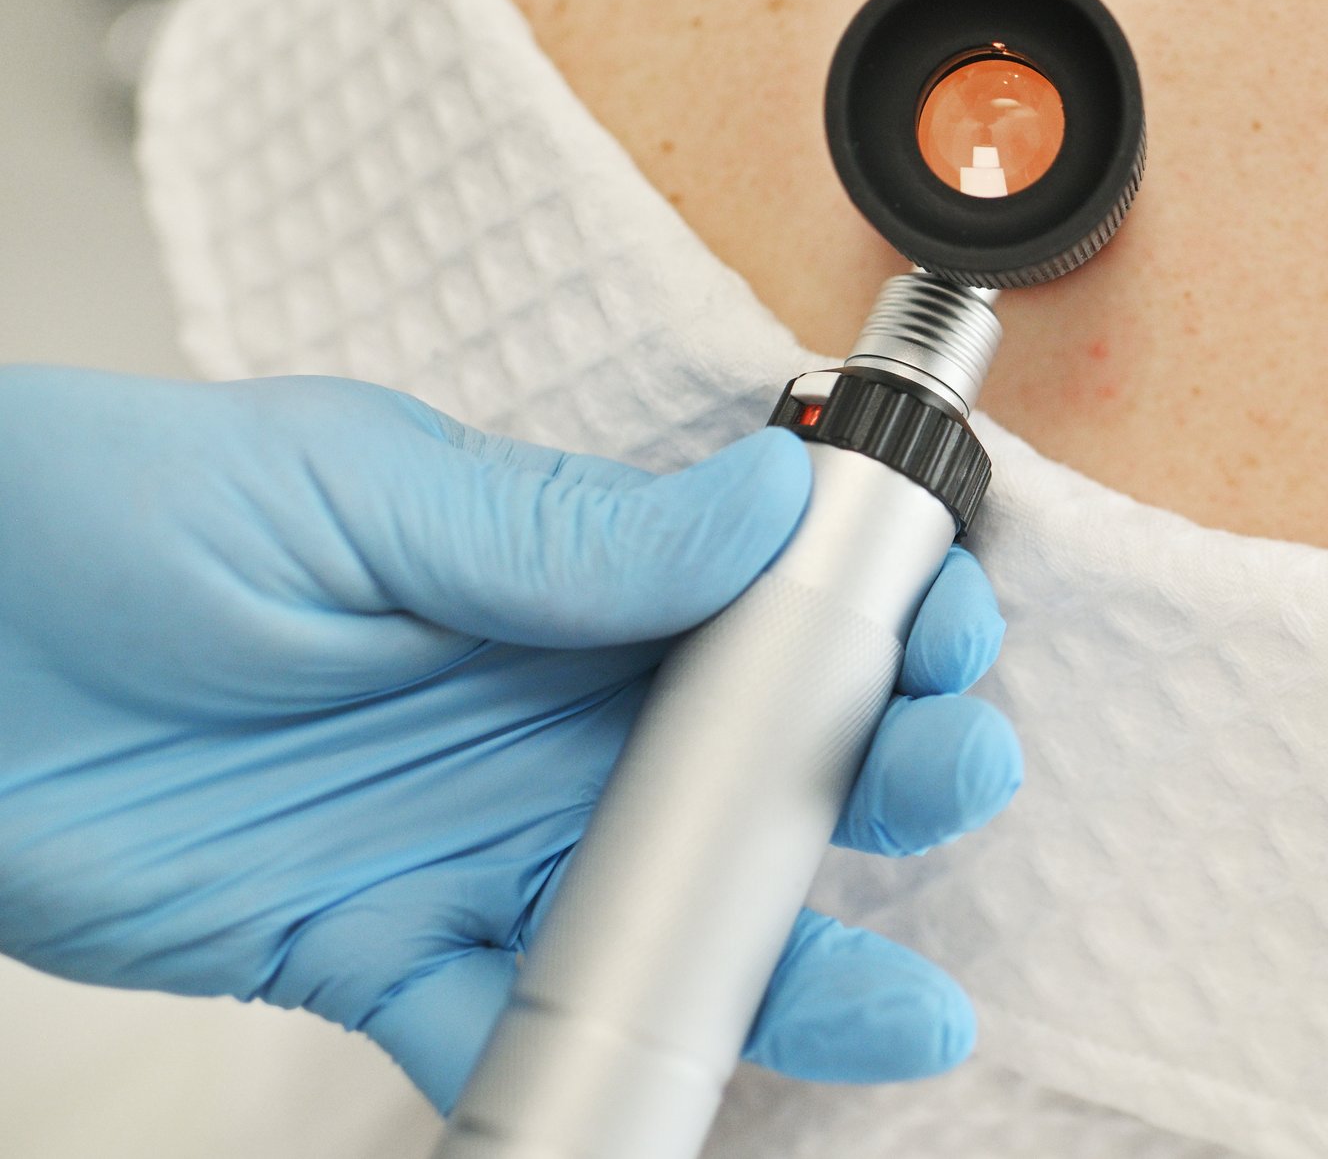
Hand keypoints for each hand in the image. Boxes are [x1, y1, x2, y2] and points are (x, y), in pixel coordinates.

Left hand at [0, 366, 1018, 1109]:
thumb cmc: (123, 512)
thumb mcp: (362, 493)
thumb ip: (562, 535)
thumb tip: (768, 507)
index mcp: (563, 576)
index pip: (768, 603)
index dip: (873, 622)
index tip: (942, 644)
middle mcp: (547, 711)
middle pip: (756, 767)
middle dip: (875, 777)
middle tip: (942, 783)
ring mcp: (477, 837)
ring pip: (668, 918)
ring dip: (781, 961)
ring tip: (890, 1008)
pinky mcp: (380, 947)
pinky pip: (499, 1032)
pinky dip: (570, 1086)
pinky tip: (649, 1103)